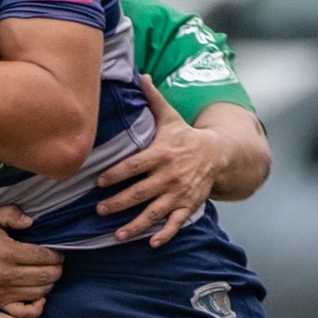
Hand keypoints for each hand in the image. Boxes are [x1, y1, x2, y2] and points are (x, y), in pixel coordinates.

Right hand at [0, 205, 62, 316]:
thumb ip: (11, 214)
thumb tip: (30, 221)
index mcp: (6, 252)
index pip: (43, 257)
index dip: (56, 255)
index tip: (57, 252)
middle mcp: (5, 274)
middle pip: (46, 276)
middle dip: (57, 268)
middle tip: (56, 263)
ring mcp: (2, 291)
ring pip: (40, 292)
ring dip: (50, 283)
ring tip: (48, 274)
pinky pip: (24, 312)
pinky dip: (37, 307)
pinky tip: (40, 297)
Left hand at [96, 77, 222, 244]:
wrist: (218, 154)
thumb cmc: (186, 136)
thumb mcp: (171, 117)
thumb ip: (152, 98)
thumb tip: (140, 74)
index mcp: (162, 153)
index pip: (134, 166)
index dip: (116, 175)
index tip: (99, 182)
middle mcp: (170, 175)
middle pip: (140, 192)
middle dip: (118, 203)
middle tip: (99, 210)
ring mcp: (179, 193)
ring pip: (155, 212)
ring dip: (136, 225)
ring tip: (118, 235)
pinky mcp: (189, 205)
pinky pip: (176, 223)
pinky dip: (165, 234)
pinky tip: (152, 243)